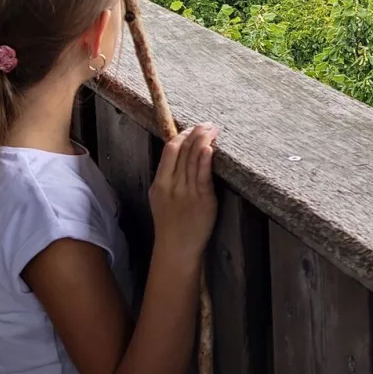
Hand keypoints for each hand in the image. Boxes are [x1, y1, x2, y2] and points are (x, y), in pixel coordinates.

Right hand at [149, 122, 218, 262]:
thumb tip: (180, 154)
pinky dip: (206, 159)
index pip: (169, 151)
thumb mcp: (161, 198)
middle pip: (182, 151)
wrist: (177, 248)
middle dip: (195, 134)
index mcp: (160, 183)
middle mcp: (172, 186)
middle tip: (207, 124)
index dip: (182, 136)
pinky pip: (203, 175)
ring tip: (212, 129)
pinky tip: (210, 148)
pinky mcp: (203, 200)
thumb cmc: (171, 223)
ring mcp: (187, 192)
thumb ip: (169, 177)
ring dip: (204, 141)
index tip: (192, 128)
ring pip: (193, 159)